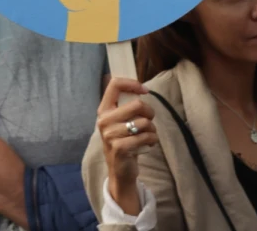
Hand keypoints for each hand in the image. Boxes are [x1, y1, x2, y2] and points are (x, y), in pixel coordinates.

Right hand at [96, 77, 156, 214]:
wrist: (119, 171)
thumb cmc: (123, 141)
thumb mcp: (119, 121)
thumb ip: (125, 106)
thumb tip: (141, 88)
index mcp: (103, 110)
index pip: (115, 85)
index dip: (133, 84)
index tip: (144, 90)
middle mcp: (104, 121)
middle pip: (137, 104)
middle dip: (149, 112)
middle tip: (148, 121)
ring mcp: (110, 135)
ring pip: (145, 122)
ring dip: (152, 129)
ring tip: (147, 136)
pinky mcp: (120, 148)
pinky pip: (146, 137)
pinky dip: (152, 140)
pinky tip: (148, 144)